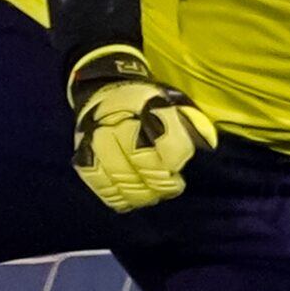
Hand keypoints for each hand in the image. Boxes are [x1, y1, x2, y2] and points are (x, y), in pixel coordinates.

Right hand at [69, 46, 218, 210]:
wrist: (105, 91)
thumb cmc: (149, 104)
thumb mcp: (174, 103)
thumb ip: (191, 123)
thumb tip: (207, 146)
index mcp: (147, 103)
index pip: (164, 136)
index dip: (174, 156)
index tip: (178, 167)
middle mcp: (118, 118)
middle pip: (139, 158)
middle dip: (159, 180)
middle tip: (171, 186)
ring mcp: (96, 136)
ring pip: (118, 174)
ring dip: (139, 192)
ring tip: (152, 195)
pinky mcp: (82, 152)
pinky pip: (97, 181)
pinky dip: (114, 195)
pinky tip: (128, 199)